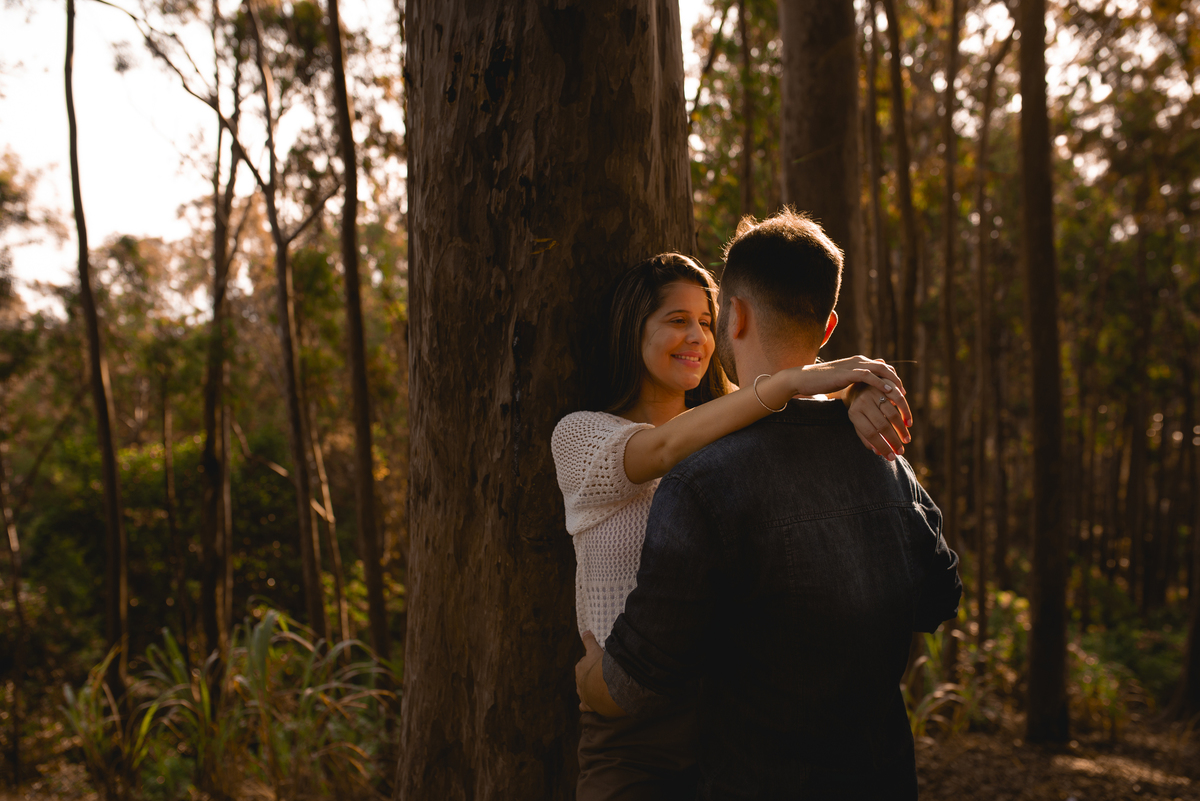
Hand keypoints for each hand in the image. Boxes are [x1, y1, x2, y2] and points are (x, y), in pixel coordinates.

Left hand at [574, 631, 602, 712]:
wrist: (602, 687)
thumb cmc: (599, 668)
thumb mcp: (594, 651)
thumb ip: (589, 641)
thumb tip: (585, 631)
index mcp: (580, 668)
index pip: (583, 663)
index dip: (591, 663)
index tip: (597, 663)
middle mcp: (579, 681)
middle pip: (583, 677)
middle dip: (590, 676)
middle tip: (600, 675)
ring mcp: (583, 694)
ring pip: (583, 691)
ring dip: (590, 690)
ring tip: (598, 689)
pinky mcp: (587, 705)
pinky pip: (584, 706)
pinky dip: (587, 705)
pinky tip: (592, 705)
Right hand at [785, 356, 907, 401]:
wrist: (803, 378)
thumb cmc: (820, 381)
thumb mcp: (842, 380)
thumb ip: (854, 380)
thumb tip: (863, 386)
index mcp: (858, 362)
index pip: (883, 368)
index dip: (894, 380)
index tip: (901, 394)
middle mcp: (859, 360)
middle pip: (886, 369)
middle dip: (898, 383)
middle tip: (905, 398)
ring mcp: (853, 365)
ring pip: (881, 371)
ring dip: (894, 384)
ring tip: (902, 398)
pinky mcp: (847, 373)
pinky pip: (869, 376)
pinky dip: (881, 383)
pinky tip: (888, 392)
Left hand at [846, 380, 910, 459]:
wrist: (857, 385)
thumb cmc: (859, 410)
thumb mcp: (858, 422)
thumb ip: (866, 437)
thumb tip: (879, 453)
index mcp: (854, 413)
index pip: (870, 434)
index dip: (882, 446)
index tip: (891, 457)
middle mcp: (863, 402)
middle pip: (882, 426)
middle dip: (893, 441)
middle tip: (901, 451)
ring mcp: (874, 393)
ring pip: (892, 415)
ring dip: (901, 430)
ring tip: (906, 440)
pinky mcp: (885, 386)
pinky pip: (899, 401)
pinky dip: (906, 413)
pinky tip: (909, 424)